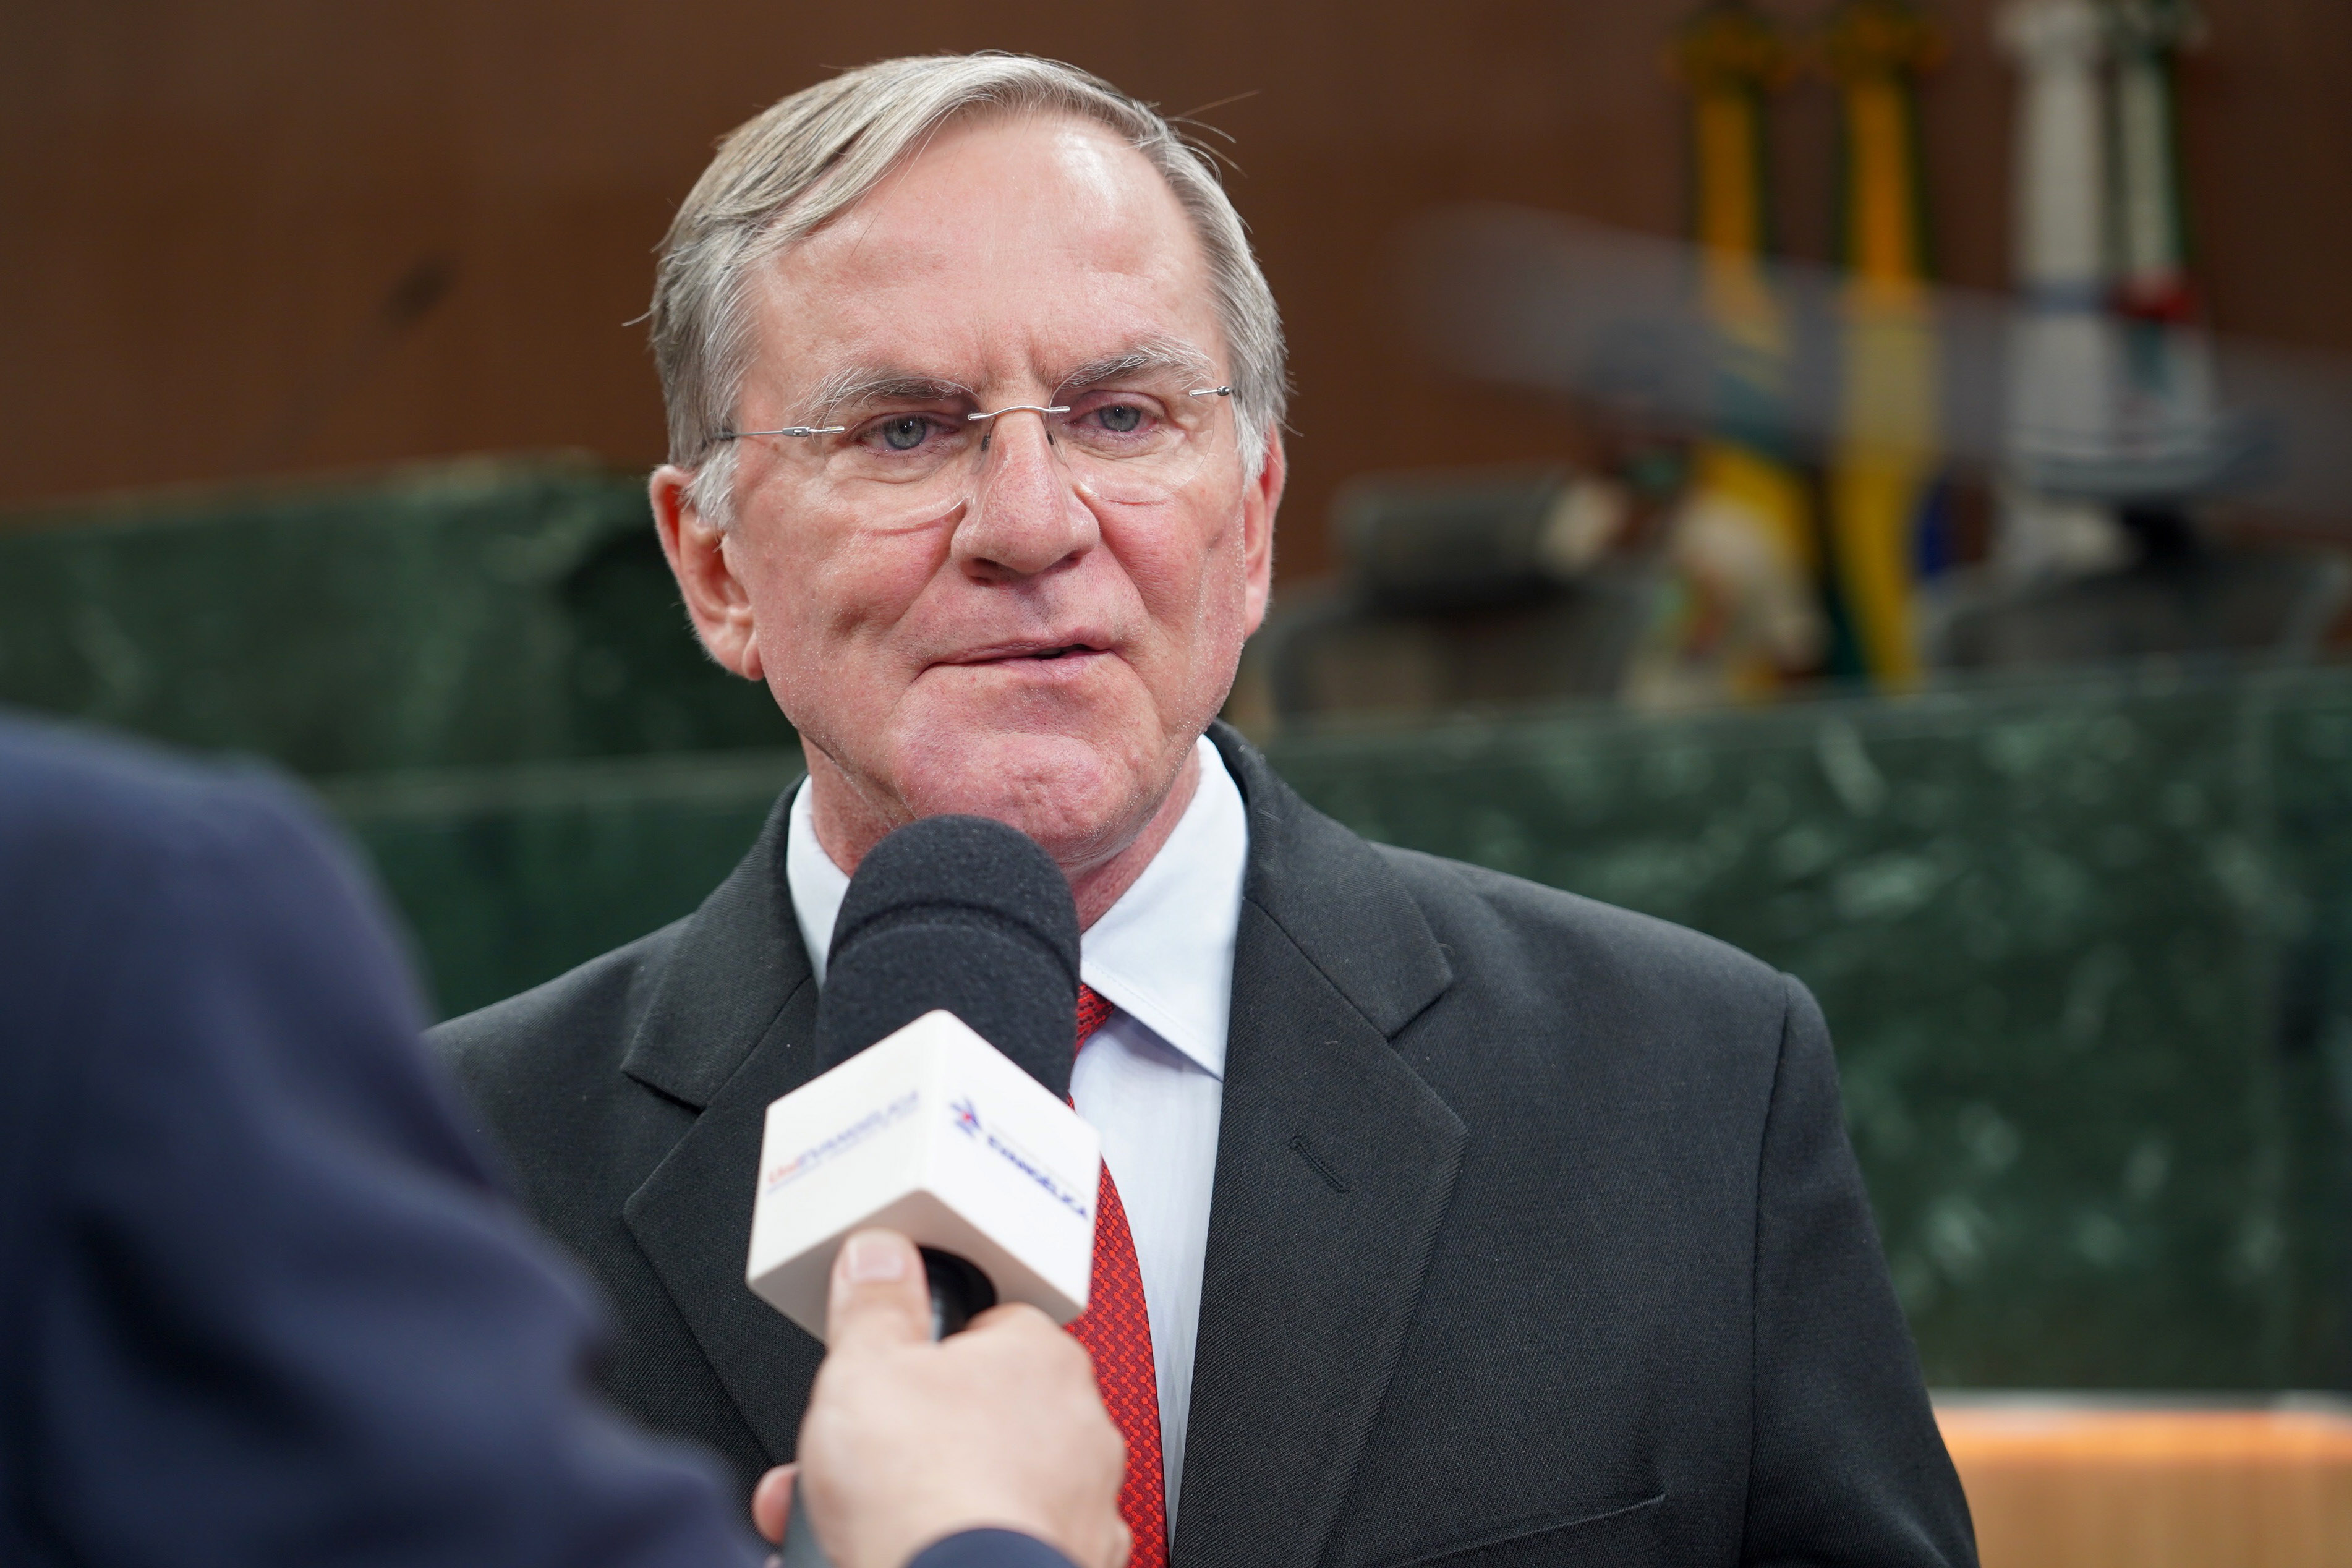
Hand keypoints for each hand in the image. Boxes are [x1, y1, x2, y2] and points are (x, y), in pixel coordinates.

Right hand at [765, 1229, 1130, 1567]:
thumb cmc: (927, 1493)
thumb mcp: (864, 1366)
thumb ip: (874, 1304)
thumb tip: (879, 1257)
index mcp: (1042, 1358)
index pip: (988, 1326)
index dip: (923, 1352)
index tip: (887, 1373)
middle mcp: (1080, 1428)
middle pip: (983, 1413)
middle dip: (915, 1437)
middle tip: (861, 1462)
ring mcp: (1084, 1506)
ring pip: (994, 1487)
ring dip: (931, 1497)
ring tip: (865, 1520)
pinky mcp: (1073, 1564)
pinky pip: (1011, 1547)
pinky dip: (961, 1550)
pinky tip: (908, 1553)